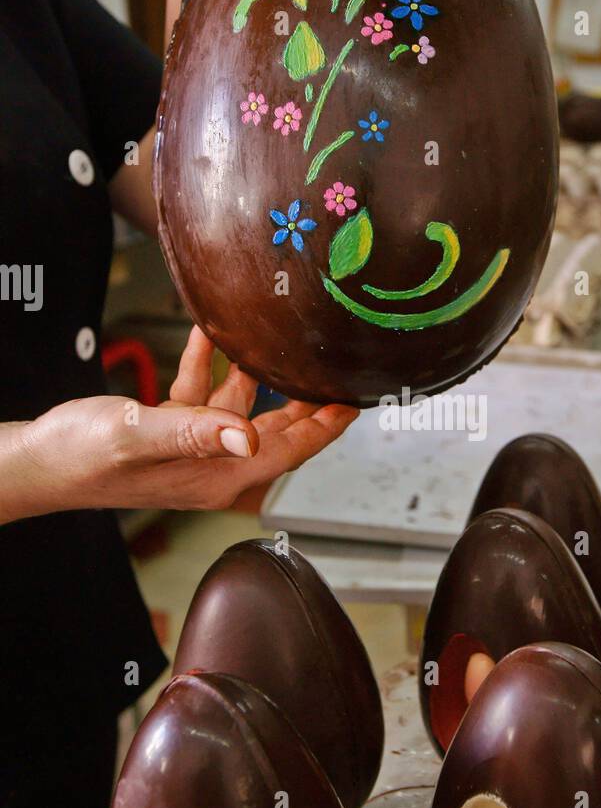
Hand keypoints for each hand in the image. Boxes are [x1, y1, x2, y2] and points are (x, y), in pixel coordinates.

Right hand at [3, 328, 356, 521]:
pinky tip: (205, 333)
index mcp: (218, 474)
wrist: (37, 461)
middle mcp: (214, 465)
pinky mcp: (171, 430)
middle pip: (278, 428)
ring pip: (241, 405)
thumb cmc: (81, 458)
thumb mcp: (140, 437)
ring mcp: (193, 448)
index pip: (290, 450)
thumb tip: (249, 439)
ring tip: (271, 334)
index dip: (326, 425)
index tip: (355, 399)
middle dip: (306, 397)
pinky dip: (205, 364)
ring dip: (252, 369)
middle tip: (333, 364)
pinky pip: (200, 392)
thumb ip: (196, 433)